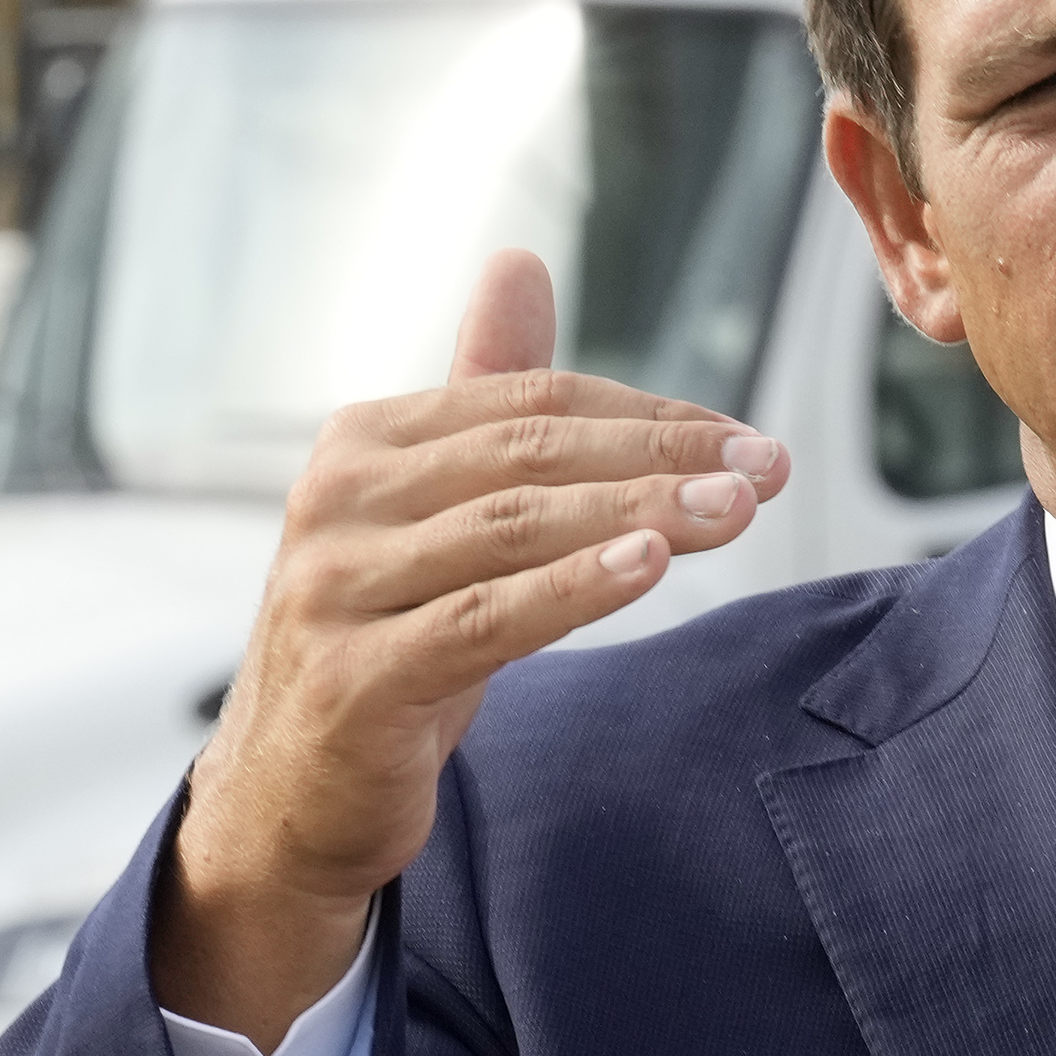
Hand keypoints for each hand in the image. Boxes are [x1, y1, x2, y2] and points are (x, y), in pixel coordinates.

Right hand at [155, 250, 788, 1045]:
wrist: (288, 795)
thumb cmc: (385, 643)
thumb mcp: (437, 518)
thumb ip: (484, 398)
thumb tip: (520, 259)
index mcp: (362, 444)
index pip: (530, 404)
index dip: (649, 416)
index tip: (747, 440)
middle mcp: (337, 500)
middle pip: (529, 456)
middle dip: (661, 459)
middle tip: (767, 469)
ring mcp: (336, 587)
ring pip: (514, 531)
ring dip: (639, 515)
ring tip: (736, 512)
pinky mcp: (354, 678)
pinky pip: (483, 620)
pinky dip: (572, 588)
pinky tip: (649, 567)